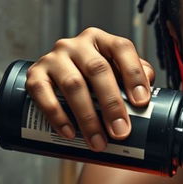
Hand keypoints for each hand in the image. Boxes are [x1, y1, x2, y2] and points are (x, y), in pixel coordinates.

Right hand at [24, 27, 154, 150]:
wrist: (59, 79)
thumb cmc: (97, 79)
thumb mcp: (118, 73)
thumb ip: (137, 78)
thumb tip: (148, 96)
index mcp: (103, 40)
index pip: (122, 49)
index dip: (133, 74)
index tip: (142, 102)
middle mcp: (77, 44)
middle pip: (98, 70)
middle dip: (112, 104)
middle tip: (121, 132)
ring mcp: (54, 58)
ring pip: (73, 85)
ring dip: (87, 117)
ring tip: (98, 142)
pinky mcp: (34, 74)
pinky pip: (43, 93)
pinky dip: (57, 115)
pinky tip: (70, 133)